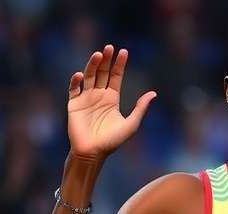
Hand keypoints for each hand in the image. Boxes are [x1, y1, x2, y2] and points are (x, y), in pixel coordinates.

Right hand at [67, 45, 156, 160]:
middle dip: (106, 60)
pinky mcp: (74, 104)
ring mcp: (86, 98)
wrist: (93, 153)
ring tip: (98, 55)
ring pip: (88, 76)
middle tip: (110, 47)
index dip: (120, 64)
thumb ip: (140, 108)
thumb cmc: (112, 141)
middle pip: (102, 72)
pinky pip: (74, 89)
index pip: (116, 77)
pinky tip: (80, 75)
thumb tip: (154, 93)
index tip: (124, 52)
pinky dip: (76, 81)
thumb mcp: (131, 124)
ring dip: (92, 65)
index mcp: (112, 99)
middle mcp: (99, 95)